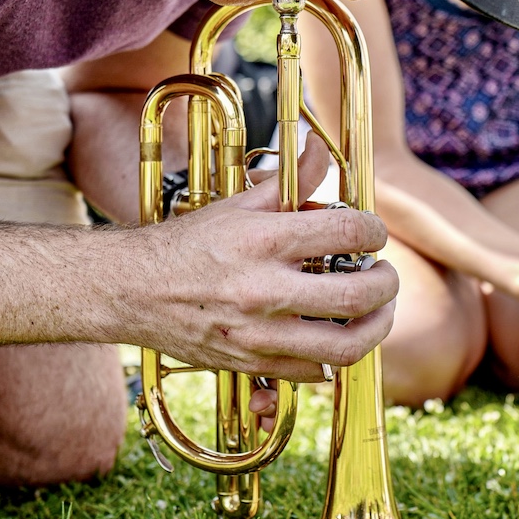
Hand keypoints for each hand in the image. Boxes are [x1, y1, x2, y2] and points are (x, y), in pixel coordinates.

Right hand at [122, 136, 397, 383]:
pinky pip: (313, 371)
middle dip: (386, 283)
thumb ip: (290, 181)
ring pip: (346, 345)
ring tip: (377, 311)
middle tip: (384, 274)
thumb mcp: (238, 204)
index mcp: (265, 240)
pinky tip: (338, 334)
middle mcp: (265, 289)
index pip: (349, 232)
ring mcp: (258, 333)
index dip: (374, 231)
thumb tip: (322, 148)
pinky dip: (335, 354)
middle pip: (359, 294)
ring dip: (375, 327)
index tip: (373, 234)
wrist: (131, 290)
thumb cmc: (187, 244)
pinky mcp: (250, 363)